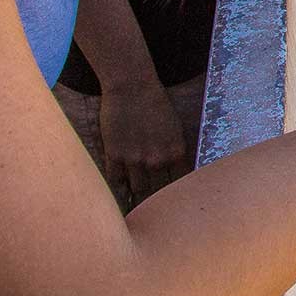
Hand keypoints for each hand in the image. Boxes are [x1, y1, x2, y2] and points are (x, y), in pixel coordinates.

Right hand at [98, 79, 189, 205]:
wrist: (132, 86)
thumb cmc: (155, 102)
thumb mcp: (174, 127)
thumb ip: (173, 151)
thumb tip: (174, 171)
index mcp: (176, 152)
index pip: (180, 183)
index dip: (176, 193)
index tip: (174, 201)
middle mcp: (157, 159)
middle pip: (159, 191)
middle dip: (158, 200)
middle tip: (156, 209)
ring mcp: (134, 159)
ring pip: (137, 188)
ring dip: (137, 194)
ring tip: (137, 204)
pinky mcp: (115, 155)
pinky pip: (116, 180)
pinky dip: (118, 185)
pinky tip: (120, 187)